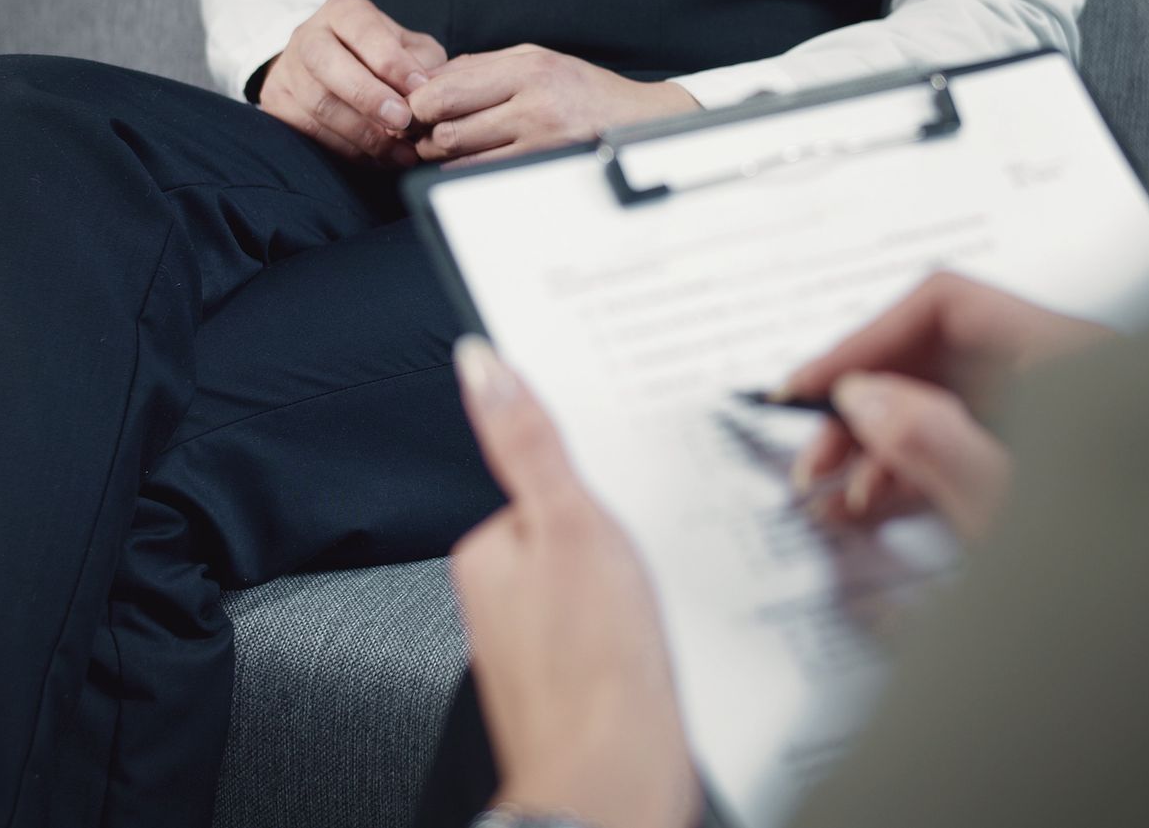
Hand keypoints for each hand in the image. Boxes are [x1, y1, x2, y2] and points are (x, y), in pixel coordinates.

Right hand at [259, 0, 447, 165]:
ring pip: (317, 104)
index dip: (391, 60)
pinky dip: (347, 150)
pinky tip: (377, 158)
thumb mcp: (409, 48)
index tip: (418, 87)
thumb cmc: (381, 58)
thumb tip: (426, 92)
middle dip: (367, 96)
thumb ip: (421, 63)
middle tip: (402, 121)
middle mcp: (308, 35)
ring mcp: (287, 70)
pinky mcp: (277, 104)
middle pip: (326, 63)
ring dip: (363, 134)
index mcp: (343, 12)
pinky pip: (309, 132)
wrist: (330, 70)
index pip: (362, 29)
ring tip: (400, 152)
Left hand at [409, 45, 698, 165]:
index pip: (448, 87)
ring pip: (461, 154)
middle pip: (448, 123)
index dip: (418, 102)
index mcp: (528, 67)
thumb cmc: (585, 91)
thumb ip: (484, 67)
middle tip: (419, 133)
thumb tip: (431, 78)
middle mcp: (533, 100)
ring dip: (440, 155)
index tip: (411, 108)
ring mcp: (540, 139)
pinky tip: (465, 164)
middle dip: (423, 132)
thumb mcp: (537, 60)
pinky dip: (463, 172)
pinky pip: (483, 174)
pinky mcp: (543, 168)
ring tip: (442, 148)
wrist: (639, 123)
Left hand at [450, 336, 700, 827]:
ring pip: (605, 582)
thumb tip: (482, 363)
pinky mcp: (579, 684)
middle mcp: (502, 599)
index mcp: (487, 551)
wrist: (614, 792)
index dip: (601, 477)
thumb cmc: (592, 675)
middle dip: (626, 535)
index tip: (637, 478)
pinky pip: (619, 632)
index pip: (547, 477)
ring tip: (663, 604)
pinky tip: (666, 645)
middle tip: (656, 552)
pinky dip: (649, 631)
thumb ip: (529, 445)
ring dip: (643, 585)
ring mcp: (540, 646)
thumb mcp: (570, 526)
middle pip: (579, 530)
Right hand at [783, 273, 1113, 539]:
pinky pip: (969, 445)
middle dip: (865, 403)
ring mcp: (1066, 422)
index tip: (807, 389)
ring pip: (948, 403)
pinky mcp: (1055, 468)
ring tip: (833, 495)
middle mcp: (1073, 377)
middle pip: (943, 354)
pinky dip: (916, 471)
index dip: (865, 342)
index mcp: (1077, 361)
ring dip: (881, 444)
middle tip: (815, 458)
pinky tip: (874, 507)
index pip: (947, 305)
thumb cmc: (1140, 589)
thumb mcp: (1016, 519)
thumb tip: (866, 396)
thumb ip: (936, 447)